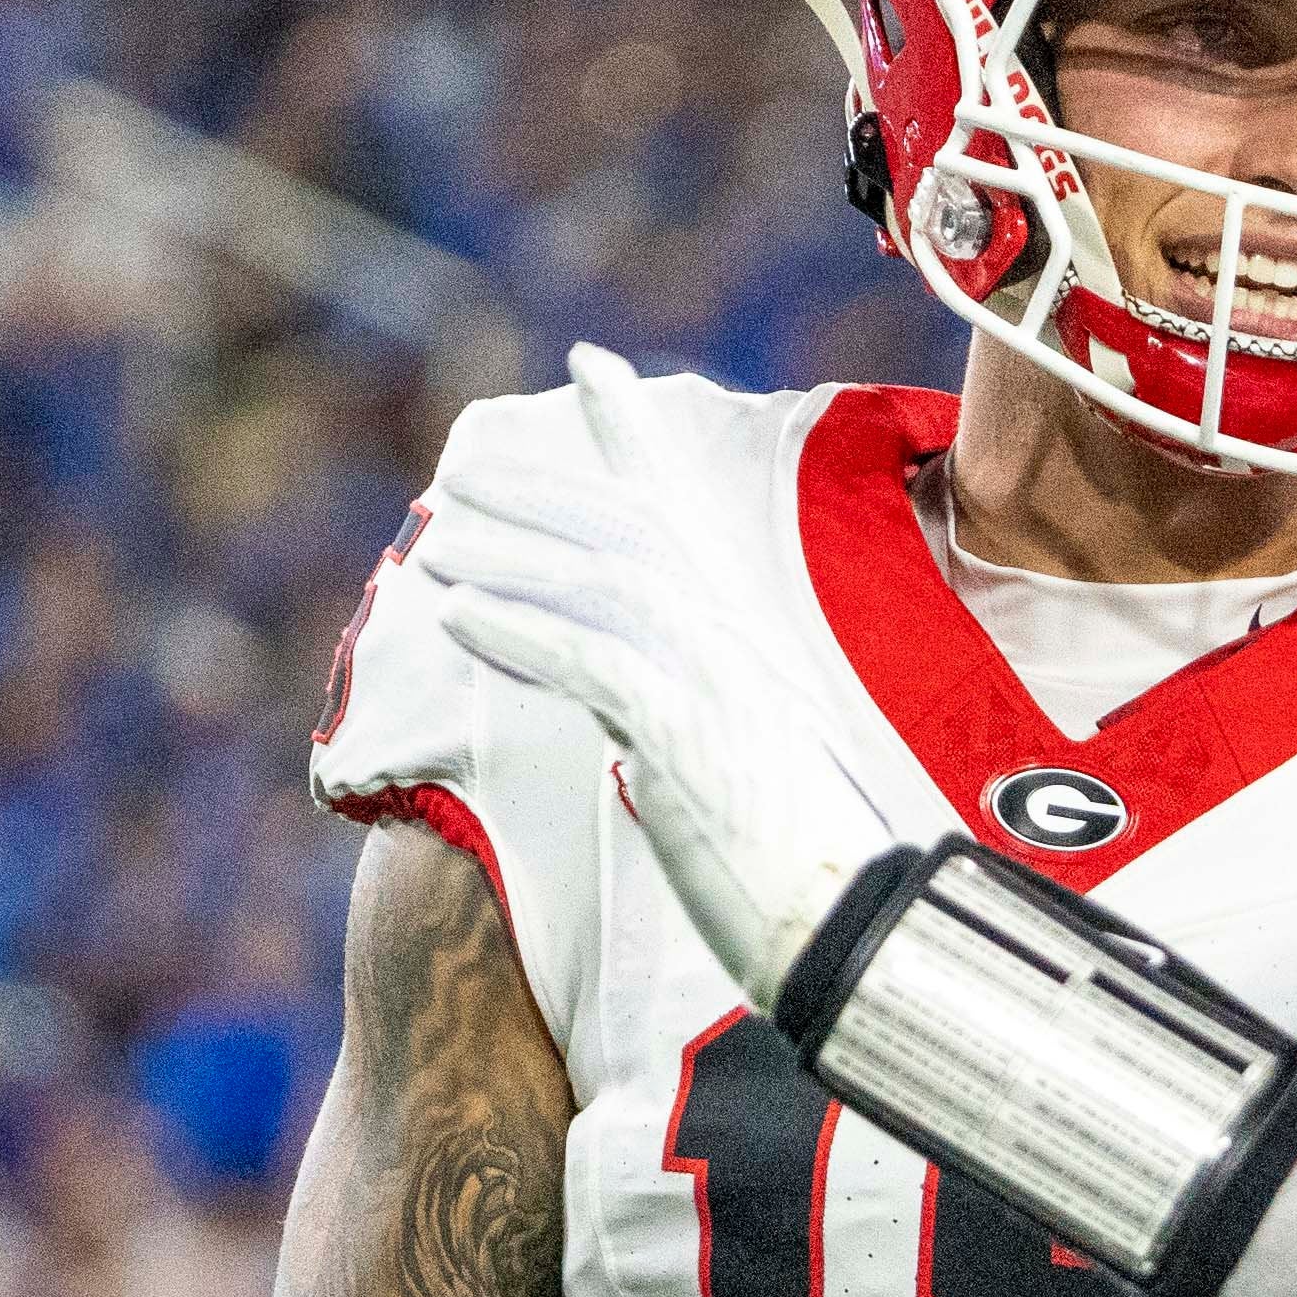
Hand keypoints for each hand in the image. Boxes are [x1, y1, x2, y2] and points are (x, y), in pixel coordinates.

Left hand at [418, 346, 914, 1003]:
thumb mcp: (744, 776)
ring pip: (602, 581)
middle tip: (464, 472)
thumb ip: (684, 733)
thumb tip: (630, 734)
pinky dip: (523, 631)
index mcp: (747, 645)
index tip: (591, 362)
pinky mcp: (690, 736)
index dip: (634, 431)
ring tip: (437, 546)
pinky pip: (592, 661)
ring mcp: (717, 684)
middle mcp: (736, 645)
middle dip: (541, 492)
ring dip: (513, 557)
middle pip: (628, 530)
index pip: (683, 514)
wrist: (858, 934)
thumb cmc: (806, 876)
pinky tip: (464, 618)